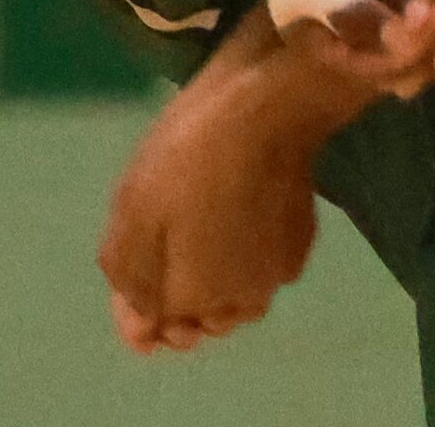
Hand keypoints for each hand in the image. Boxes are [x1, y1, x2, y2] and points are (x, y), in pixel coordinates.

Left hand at [97, 61, 318, 354]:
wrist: (264, 103)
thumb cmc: (186, 159)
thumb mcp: (133, 217)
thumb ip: (132, 283)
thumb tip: (143, 332)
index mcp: (196, 301)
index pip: (159, 330)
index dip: (140, 306)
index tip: (134, 267)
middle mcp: (243, 302)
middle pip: (203, 320)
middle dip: (181, 296)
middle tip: (166, 240)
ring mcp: (279, 272)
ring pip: (237, 296)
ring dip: (217, 278)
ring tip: (200, 226)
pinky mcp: (302, 239)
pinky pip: (264, 264)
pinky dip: (248, 251)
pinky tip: (236, 211)